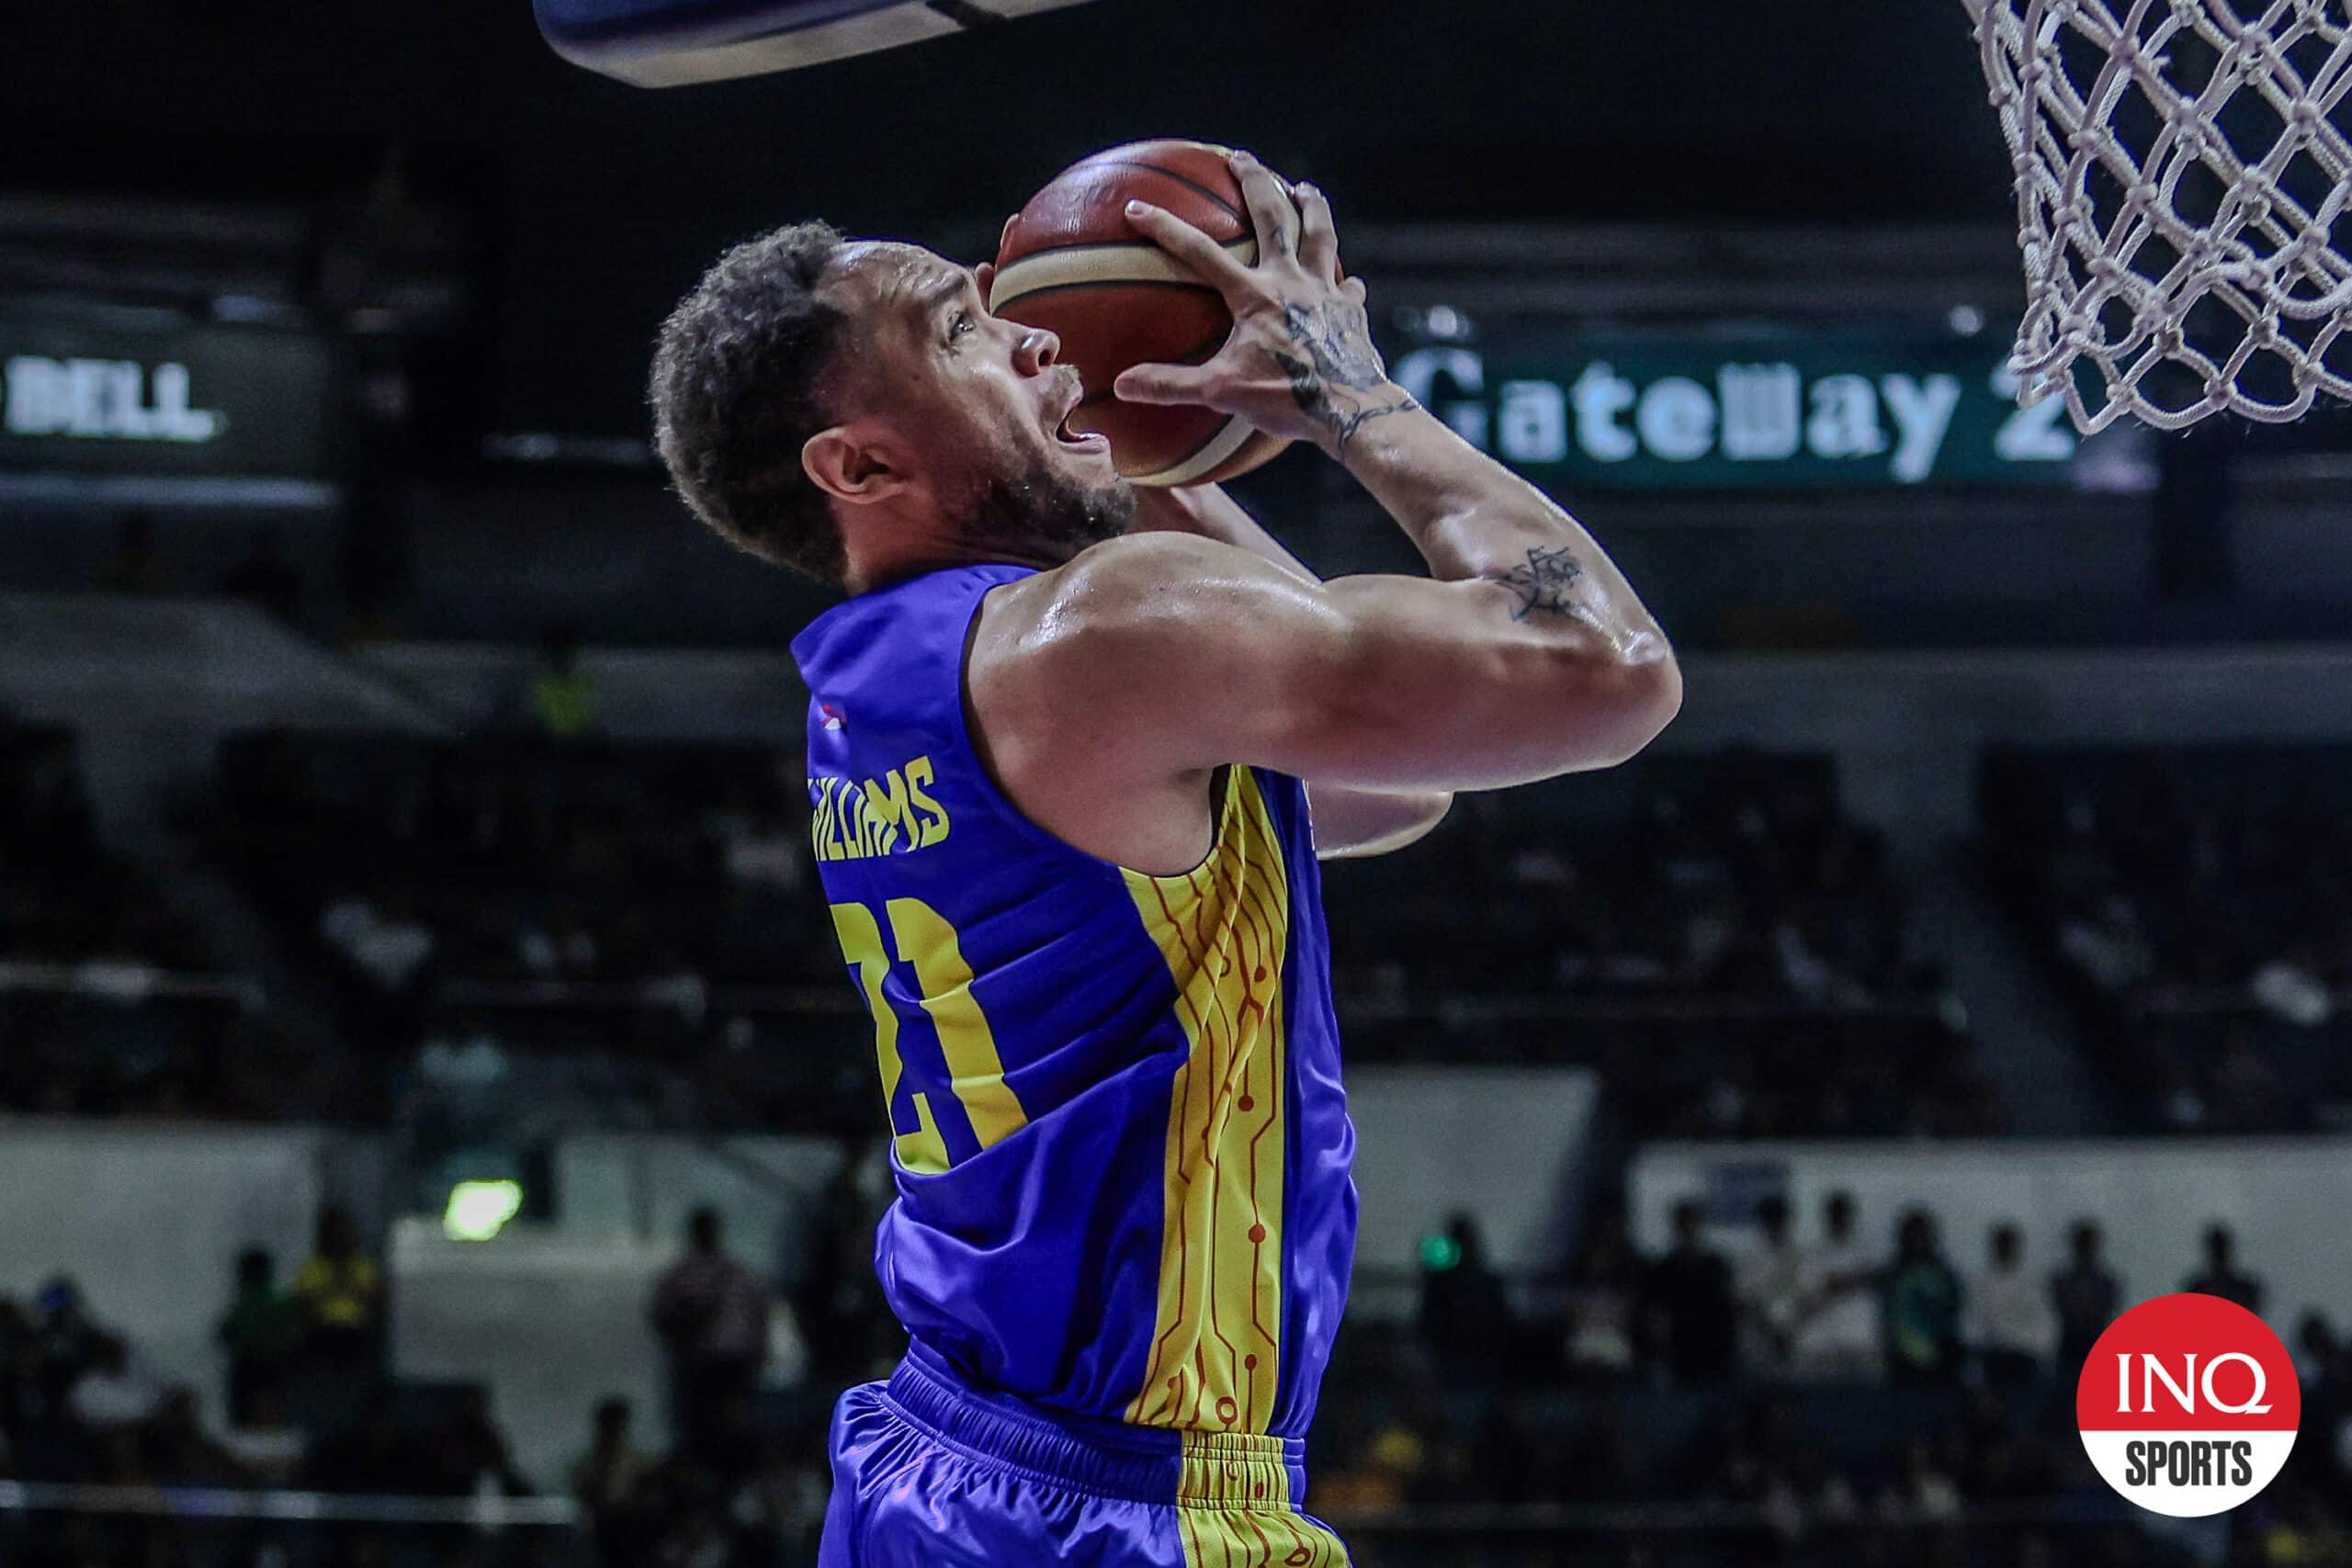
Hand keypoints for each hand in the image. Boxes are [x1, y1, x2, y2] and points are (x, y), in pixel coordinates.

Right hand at [1114, 152, 1419, 459]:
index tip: (1137, 207)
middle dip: (1254, 181)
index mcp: (1254, 295)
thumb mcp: (1221, 393)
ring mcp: (1326, 291)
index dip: (1166, 228)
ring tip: (1305, 188)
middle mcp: (1291, 281)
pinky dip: (1344, 280)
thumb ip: (1171, 386)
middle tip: (1241, 158)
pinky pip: (1348, 287)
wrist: (1351, 410)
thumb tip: (1121, 386)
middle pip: (1273, 216)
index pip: (1200, 252)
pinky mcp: (1351, 311)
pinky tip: (1346, 280)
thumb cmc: (1286, 400)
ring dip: (1312, 207)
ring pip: (1320, 234)